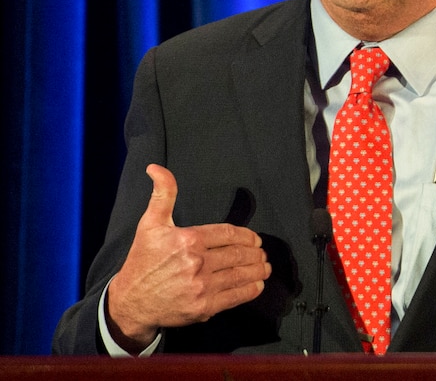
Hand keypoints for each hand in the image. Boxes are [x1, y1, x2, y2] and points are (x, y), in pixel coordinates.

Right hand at [105, 164, 270, 352]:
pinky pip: (235, 296)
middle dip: (255, 253)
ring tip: (265, 267)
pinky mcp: (203, 307)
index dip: (247, 236)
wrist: (130, 302)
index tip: (255, 239)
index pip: (229, 234)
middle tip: (262, 253)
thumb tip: (156, 168)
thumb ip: (163, 195)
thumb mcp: (150, 224)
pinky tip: (257, 285)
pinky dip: (250, 290)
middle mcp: (196, 262)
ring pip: (240, 274)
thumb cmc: (143, 260)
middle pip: (238, 254)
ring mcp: (201, 286)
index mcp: (188, 240)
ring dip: (258, 270)